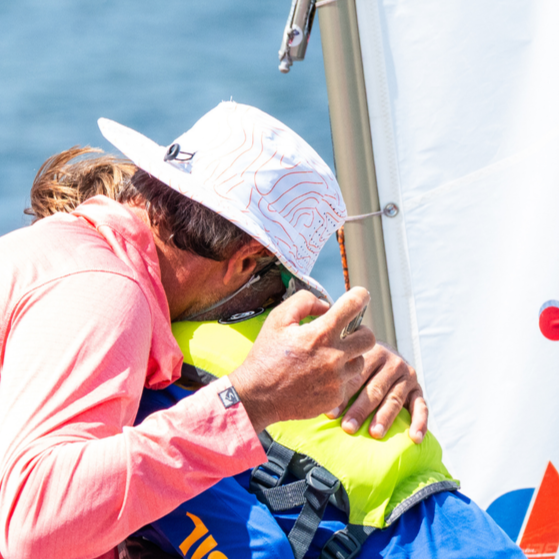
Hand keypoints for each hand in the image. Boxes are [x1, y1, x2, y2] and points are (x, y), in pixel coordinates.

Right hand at [229, 287, 374, 432]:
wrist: (257, 396)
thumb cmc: (266, 356)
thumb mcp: (278, 319)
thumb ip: (304, 302)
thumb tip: (326, 305)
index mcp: (321, 334)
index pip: (354, 305)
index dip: (360, 296)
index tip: (360, 296)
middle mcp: (334, 356)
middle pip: (369, 337)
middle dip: (359, 331)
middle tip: (346, 333)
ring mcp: (336, 379)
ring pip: (360, 362)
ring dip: (349, 356)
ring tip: (328, 358)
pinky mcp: (335, 397)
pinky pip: (347, 382)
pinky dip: (337, 377)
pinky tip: (319, 377)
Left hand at [325, 342, 427, 443]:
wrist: (385, 353)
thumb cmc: (358, 362)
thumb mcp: (350, 360)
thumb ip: (337, 370)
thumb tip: (313, 394)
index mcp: (371, 351)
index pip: (356, 376)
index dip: (342, 396)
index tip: (329, 414)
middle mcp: (392, 362)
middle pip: (374, 389)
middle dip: (360, 410)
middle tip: (348, 427)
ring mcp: (407, 375)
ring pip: (394, 399)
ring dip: (384, 418)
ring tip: (374, 433)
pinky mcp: (418, 389)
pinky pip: (421, 407)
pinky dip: (420, 422)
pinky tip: (414, 438)